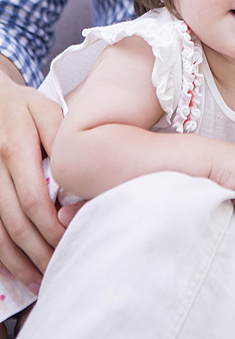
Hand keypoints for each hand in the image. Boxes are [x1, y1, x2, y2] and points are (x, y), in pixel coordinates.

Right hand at [0, 71, 65, 289]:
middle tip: (60, 268)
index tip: (71, 239)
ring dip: (19, 261)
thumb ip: (60, 136)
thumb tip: (75, 168)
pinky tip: (16, 268)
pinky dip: (1, 254)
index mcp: (15, 149)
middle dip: (39, 250)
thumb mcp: (45, 110)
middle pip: (15, 223)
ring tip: (41, 278)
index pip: (34, 199)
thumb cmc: (23, 107)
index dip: (52, 226)